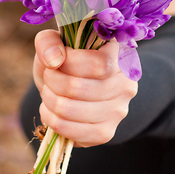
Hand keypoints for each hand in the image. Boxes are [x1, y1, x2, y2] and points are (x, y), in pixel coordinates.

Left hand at [33, 29, 137, 147]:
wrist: (75, 87)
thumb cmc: (68, 60)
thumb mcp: (56, 41)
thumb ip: (50, 41)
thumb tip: (54, 60)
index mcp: (121, 55)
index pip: (99, 64)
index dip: (69, 62)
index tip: (57, 60)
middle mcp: (126, 84)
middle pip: (79, 88)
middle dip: (52, 81)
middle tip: (48, 76)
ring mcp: (118, 111)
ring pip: (70, 110)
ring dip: (49, 100)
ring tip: (48, 92)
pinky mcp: (106, 132)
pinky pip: (71, 131)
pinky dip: (51, 119)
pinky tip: (50, 109)